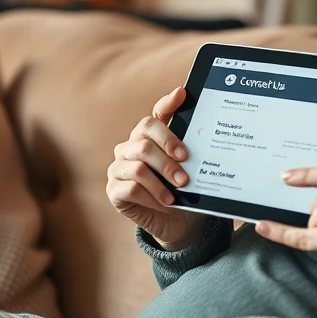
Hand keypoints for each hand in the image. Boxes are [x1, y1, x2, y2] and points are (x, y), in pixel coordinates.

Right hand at [106, 87, 205, 250]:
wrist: (180, 222)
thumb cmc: (184, 190)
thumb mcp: (191, 168)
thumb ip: (190, 146)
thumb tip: (202, 123)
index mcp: (147, 137)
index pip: (154, 116)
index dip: (167, 105)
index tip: (183, 95)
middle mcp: (129, 148)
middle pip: (145, 142)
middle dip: (168, 159)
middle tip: (185, 176)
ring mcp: (118, 168)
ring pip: (138, 167)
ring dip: (161, 182)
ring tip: (176, 194)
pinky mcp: (114, 190)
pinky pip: (131, 189)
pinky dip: (152, 197)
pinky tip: (164, 203)